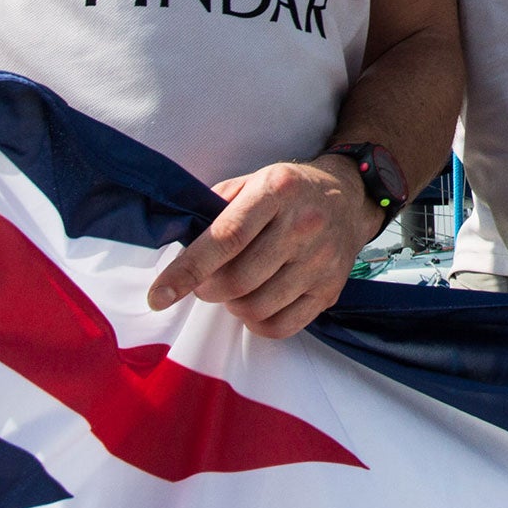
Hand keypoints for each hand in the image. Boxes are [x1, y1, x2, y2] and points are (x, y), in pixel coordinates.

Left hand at [147, 156, 379, 338]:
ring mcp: (321, 260)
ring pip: (255, 308)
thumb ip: (214, 208)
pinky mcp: (331, 289)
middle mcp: (304, 225)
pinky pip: (280, 327)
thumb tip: (180, 249)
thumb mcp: (252, 180)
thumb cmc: (289, 192)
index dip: (188, 270)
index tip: (159, 295)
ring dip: (232, 306)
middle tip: (207, 282)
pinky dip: (256, 324)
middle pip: (237, 280)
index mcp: (277, 191)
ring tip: (237, 288)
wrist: (348, 198)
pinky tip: (256, 304)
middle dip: (207, 289)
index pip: (226, 238)